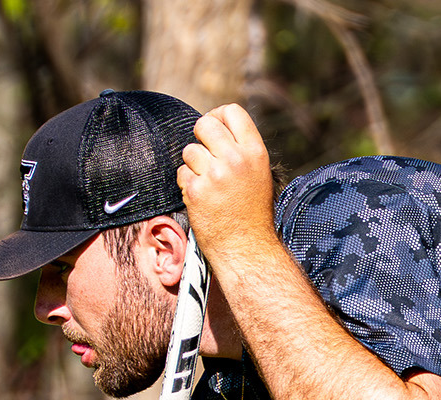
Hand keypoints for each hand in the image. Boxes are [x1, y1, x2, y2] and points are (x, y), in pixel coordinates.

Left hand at [178, 104, 278, 264]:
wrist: (247, 248)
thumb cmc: (252, 213)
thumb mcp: (259, 174)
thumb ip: (241, 149)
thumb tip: (217, 127)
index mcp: (255, 152)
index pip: (232, 111)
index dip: (217, 115)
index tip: (214, 127)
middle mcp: (236, 159)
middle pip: (205, 124)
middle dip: (200, 137)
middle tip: (205, 155)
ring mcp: (215, 175)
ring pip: (189, 151)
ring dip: (193, 165)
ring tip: (207, 183)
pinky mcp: (197, 191)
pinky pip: (182, 174)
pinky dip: (187, 185)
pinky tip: (201, 198)